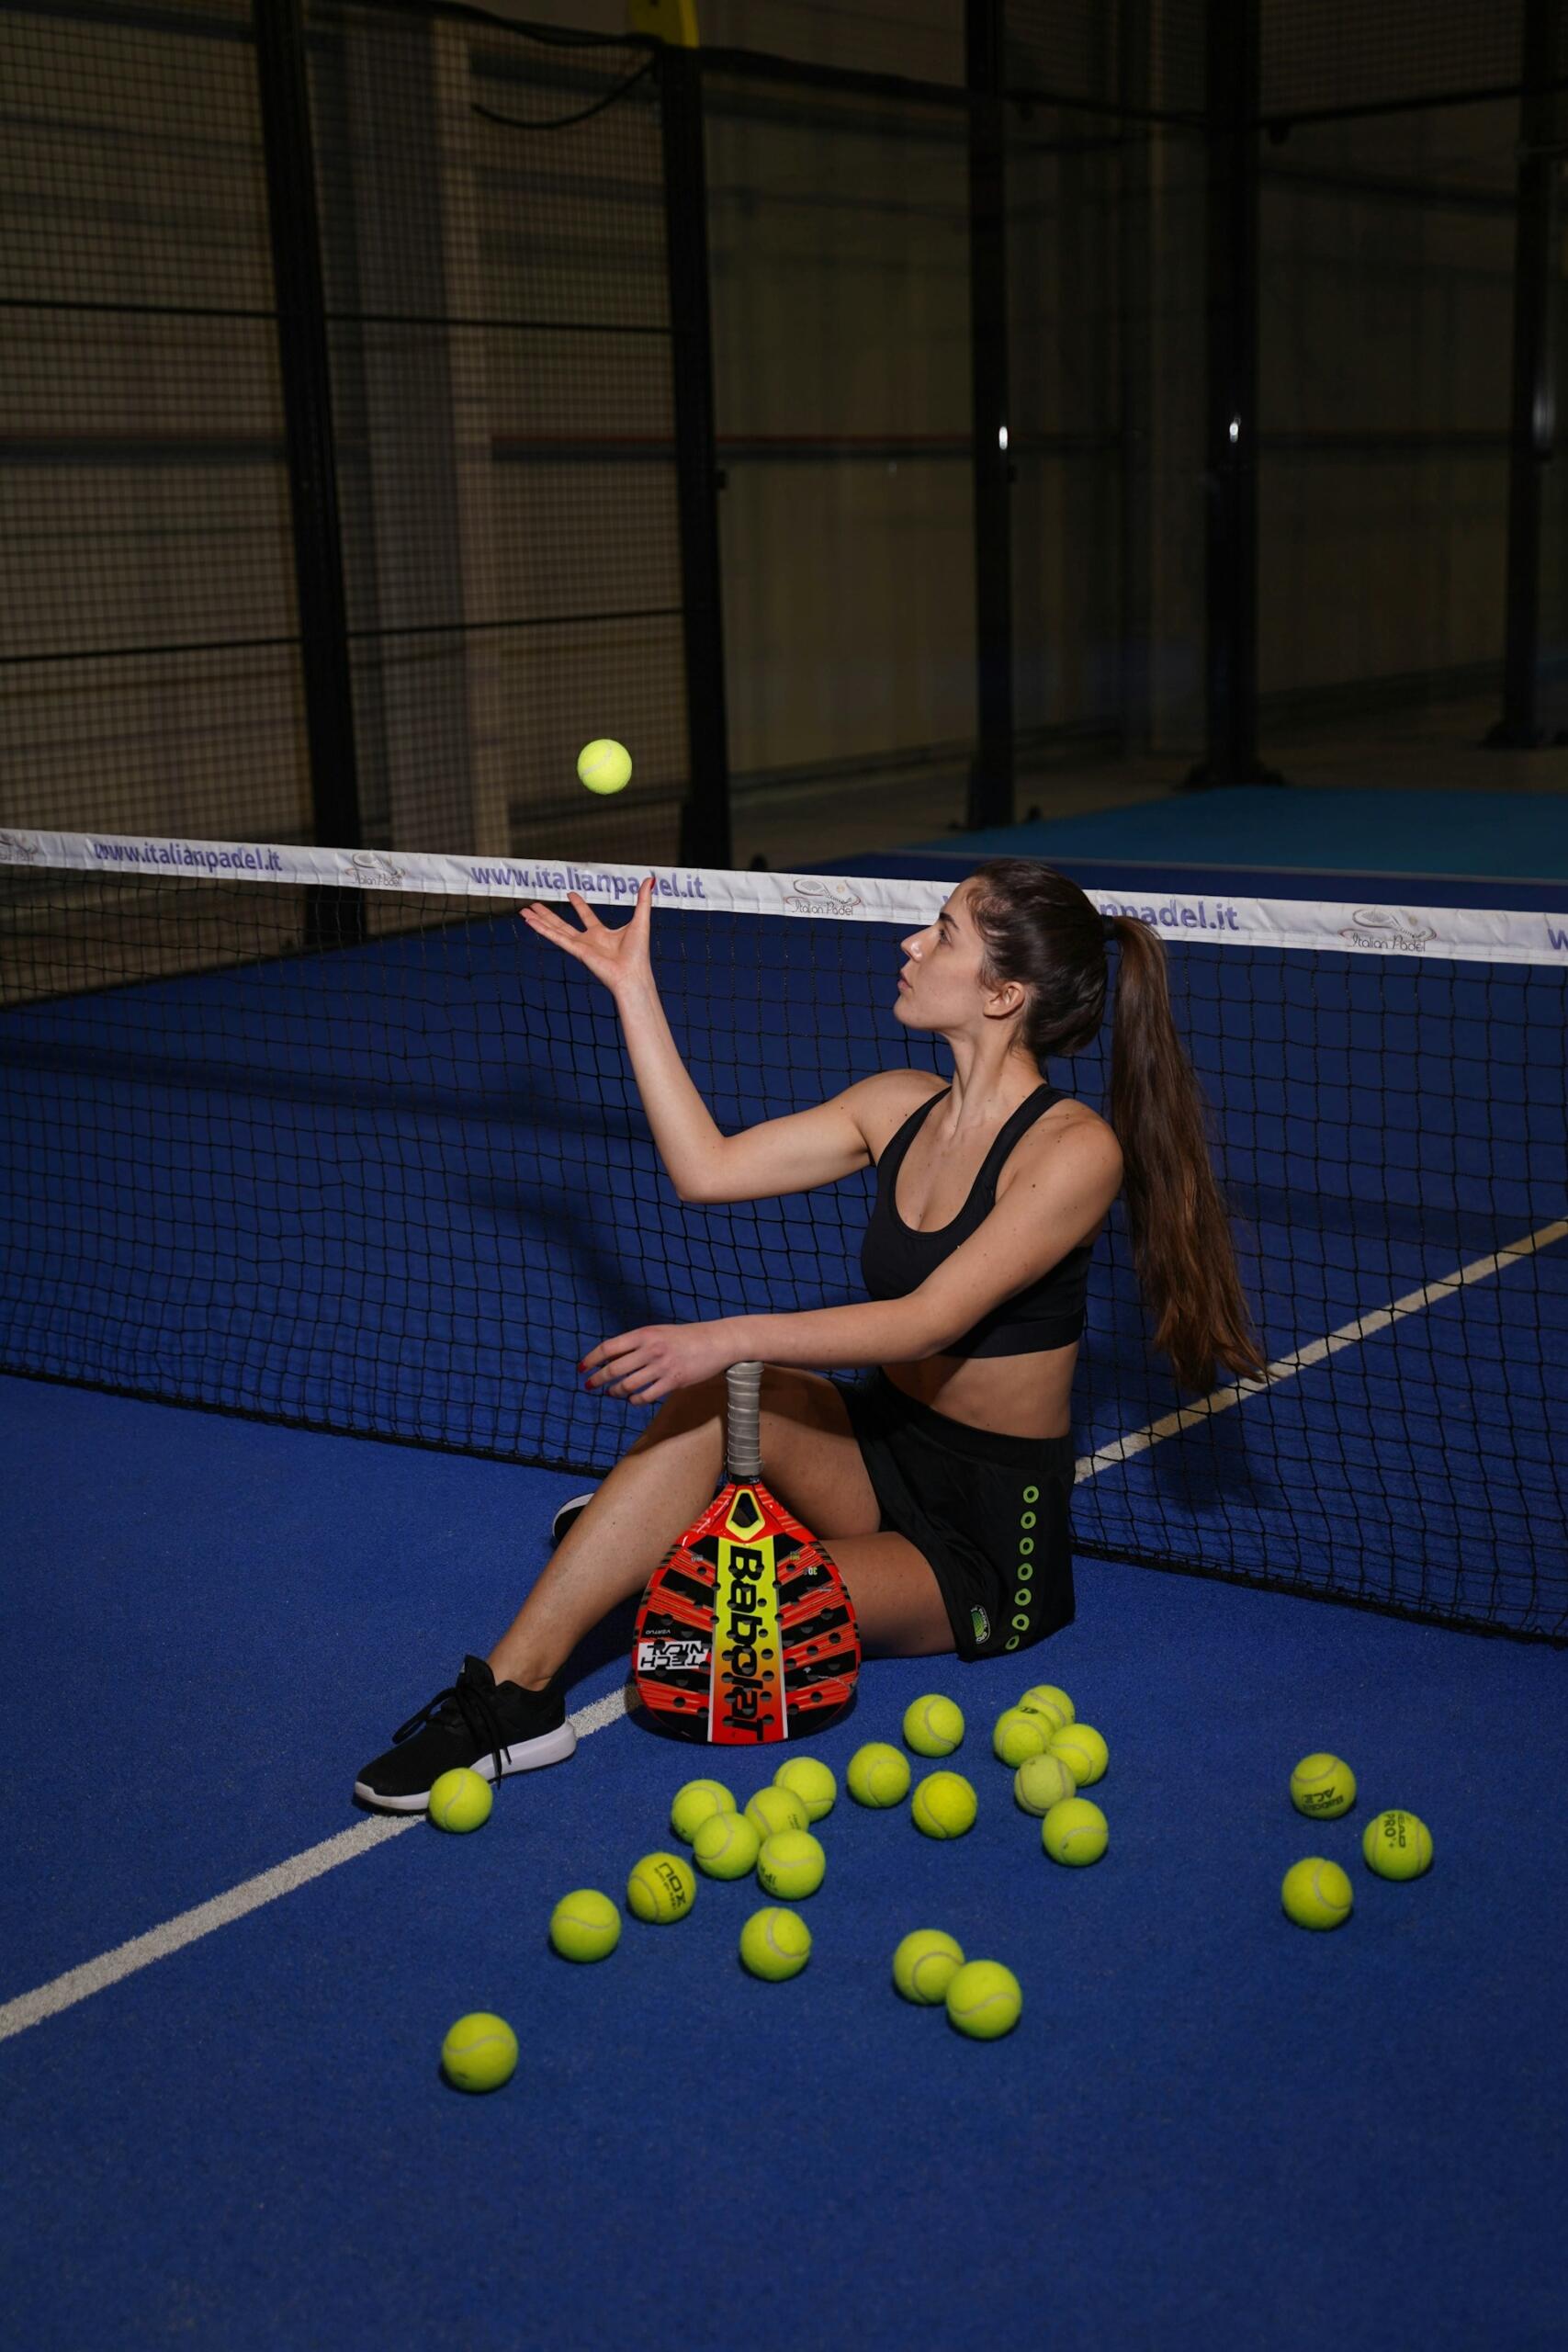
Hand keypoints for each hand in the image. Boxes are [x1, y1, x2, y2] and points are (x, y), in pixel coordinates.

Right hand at [519, 877, 656, 1004]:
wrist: (633, 974)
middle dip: (549, 914)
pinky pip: (555, 937)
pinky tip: (529, 921)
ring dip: (540, 920)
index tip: (570, 894)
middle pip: (563, 924)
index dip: (578, 904)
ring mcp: (580, 946)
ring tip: (525, 911)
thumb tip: (650, 880)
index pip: (587, 916)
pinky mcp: (576, 951)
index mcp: (602, 934)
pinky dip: (541, 929)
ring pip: (555, 930)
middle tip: (535, 904)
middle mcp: (589, 941)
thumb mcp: (641, 920)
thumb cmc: (639, 954)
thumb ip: (643, 900)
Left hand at [580, 1319, 735, 1406]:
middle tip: (589, 1386)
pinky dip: (634, 1400)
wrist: (716, 1342)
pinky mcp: (673, 1382)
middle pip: (614, 1368)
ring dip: (615, 1391)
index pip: (609, 1348)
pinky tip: (632, 1399)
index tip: (581, 1369)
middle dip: (597, 1379)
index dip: (591, 1359)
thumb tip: (610, 1357)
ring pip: (628, 1384)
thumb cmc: (685, 1337)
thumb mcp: (658, 1332)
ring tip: (612, 1392)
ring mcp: (662, 1367)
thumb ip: (636, 1343)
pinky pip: (646, 1396)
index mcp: (644, 1334)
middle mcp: (651, 1349)